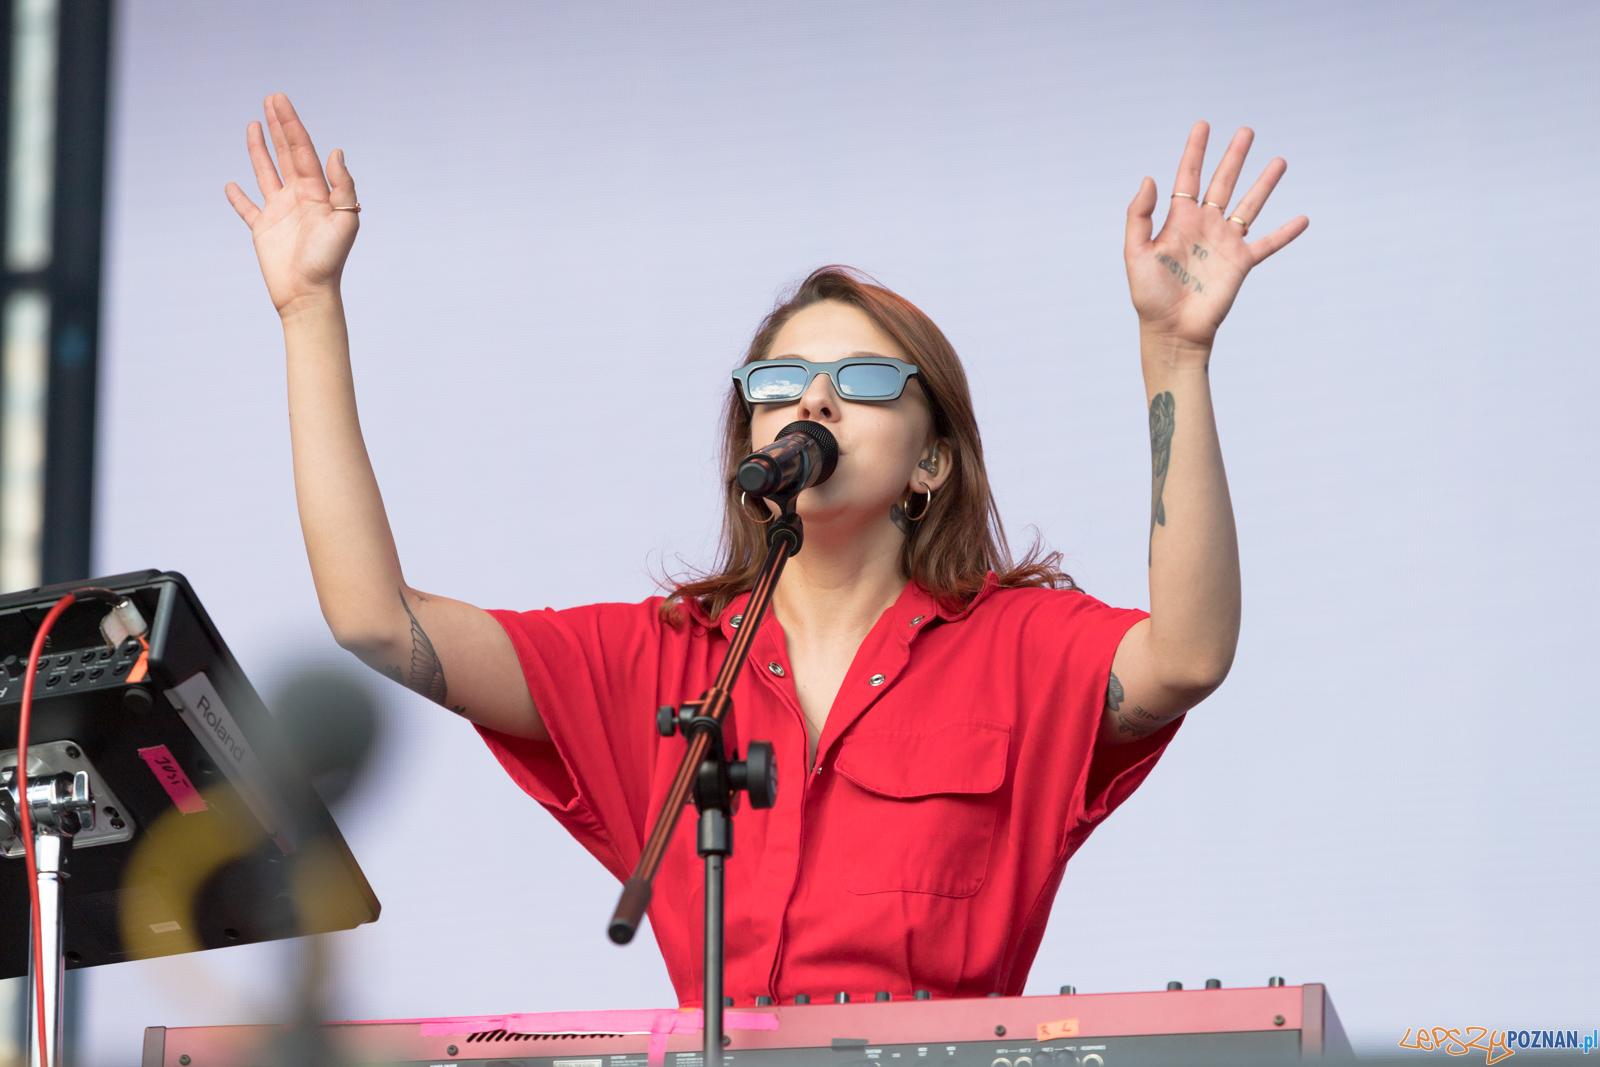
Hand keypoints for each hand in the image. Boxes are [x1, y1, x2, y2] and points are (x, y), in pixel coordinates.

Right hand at [225, 93, 358, 315]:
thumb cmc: (329, 260)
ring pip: (266, 173)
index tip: (279, 101)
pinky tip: (231, 184)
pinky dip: (238, 198)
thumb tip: (335, 151)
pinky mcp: (263, 230)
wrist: (309, 294)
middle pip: (286, 154)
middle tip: (271, 100)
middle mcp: (299, 197)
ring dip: (260, 150)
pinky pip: (248, 209)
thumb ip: (342, 187)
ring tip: (253, 125)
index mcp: (318, 192)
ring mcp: (280, 212)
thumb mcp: (344, 221)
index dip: (291, 125)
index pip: (302, 150)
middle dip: (279, 127)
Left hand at [1124, 121, 1307, 353]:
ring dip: (1264, 183)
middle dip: (1234, 156)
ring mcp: (1225, 243)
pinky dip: (1286, 232)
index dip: (1195, 150)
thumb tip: (1150, 178)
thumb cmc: (1149, 296)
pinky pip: (1269, 243)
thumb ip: (1140, 216)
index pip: (1187, 176)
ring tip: (1280, 160)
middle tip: (1247, 130)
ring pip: (1249, 205)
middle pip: (1222, 182)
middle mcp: (1204, 226)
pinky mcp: (1241, 263)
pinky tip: (1303, 218)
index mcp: (1178, 221)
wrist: (1172, 330)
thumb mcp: (1135, 253)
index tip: (1203, 125)